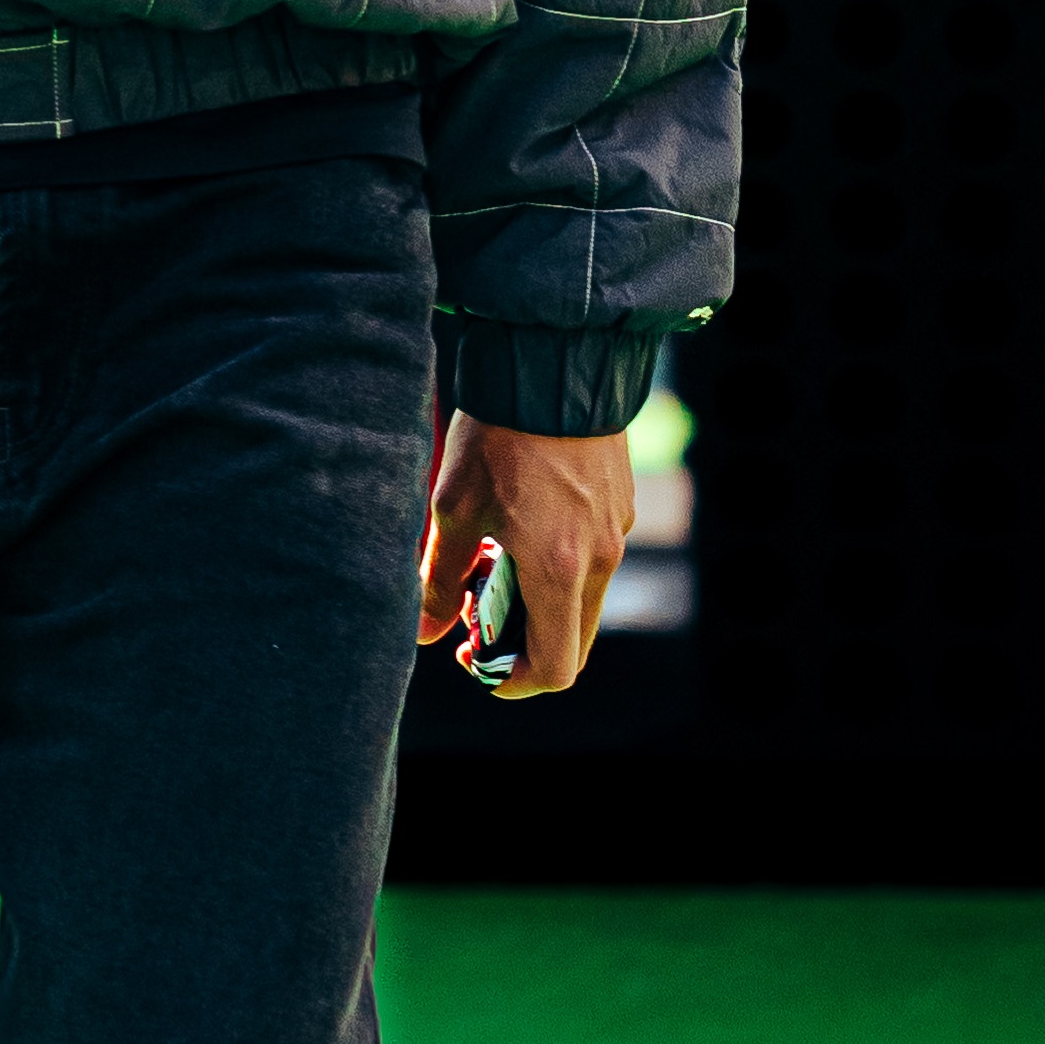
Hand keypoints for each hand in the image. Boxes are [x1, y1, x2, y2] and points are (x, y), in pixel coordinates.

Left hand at [415, 407, 635, 702]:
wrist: (552, 363)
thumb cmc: (496, 437)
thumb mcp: (453, 509)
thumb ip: (439, 580)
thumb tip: (424, 635)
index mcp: (557, 571)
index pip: (556, 668)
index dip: (514, 680)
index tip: (477, 658)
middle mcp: (598, 560)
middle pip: (572, 643)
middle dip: (522, 643)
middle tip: (474, 612)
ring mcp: (616, 533)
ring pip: (581, 603)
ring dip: (538, 604)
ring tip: (489, 560)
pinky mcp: (620, 508)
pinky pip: (593, 564)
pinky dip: (557, 570)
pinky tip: (518, 528)